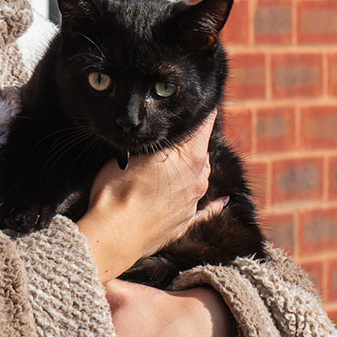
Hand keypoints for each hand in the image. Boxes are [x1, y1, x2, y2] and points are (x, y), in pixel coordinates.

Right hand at [75, 113, 219, 280]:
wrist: (113, 237)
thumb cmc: (117, 192)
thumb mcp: (133, 153)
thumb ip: (156, 142)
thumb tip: (165, 132)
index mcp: (191, 157)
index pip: (205, 122)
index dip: (200, 108)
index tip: (198, 99)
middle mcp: (199, 179)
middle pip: (200, 150)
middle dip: (188, 141)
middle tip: (169, 135)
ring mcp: (194, 203)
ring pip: (198, 177)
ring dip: (187, 169)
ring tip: (167, 166)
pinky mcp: (185, 223)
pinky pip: (206, 209)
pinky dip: (215, 204)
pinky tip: (224, 201)